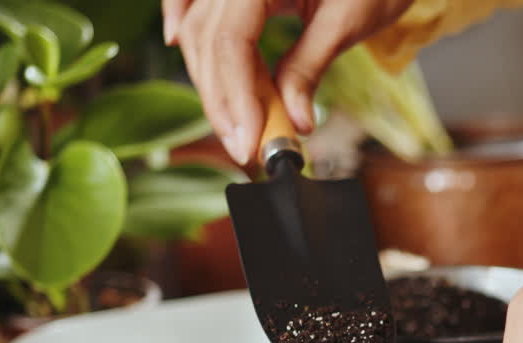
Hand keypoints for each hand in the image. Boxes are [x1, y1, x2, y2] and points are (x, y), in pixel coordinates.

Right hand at [162, 0, 413, 163]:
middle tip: (243, 148)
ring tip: (236, 125)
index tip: (248, 142)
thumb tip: (296, 123)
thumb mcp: (347, 20)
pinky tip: (174, 38)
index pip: (230, 41)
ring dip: (211, 79)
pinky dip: (185, 21)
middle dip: (221, 100)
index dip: (235, 97)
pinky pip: (196, 1)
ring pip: (198, 28)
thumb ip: (310, 68)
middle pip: (206, 39)